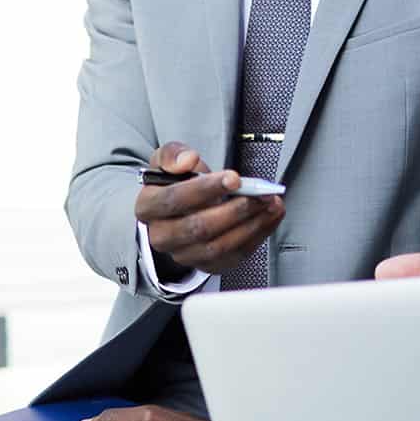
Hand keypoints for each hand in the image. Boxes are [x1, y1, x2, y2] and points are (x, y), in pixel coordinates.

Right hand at [135, 141, 283, 275]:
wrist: (176, 213)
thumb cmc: (174, 184)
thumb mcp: (167, 161)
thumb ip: (174, 155)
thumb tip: (187, 160)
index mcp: (147, 208)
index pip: (175, 199)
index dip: (205, 189)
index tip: (234, 178)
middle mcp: (161, 237)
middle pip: (199, 227)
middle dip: (235, 210)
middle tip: (261, 194)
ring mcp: (184, 255)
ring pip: (219, 246)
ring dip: (251, 224)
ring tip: (271, 203)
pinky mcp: (207, 265)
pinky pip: (234, 255)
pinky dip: (257, 236)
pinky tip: (270, 217)